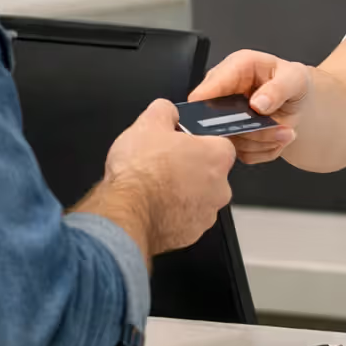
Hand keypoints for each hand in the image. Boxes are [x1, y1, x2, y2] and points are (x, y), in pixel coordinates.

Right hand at [96, 99, 236, 255]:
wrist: (125, 212)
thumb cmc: (141, 172)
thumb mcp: (148, 122)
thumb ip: (165, 110)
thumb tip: (168, 110)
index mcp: (216, 158)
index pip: (220, 144)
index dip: (198, 141)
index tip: (182, 143)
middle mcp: (219, 189)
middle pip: (209, 173)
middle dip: (190, 169)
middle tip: (164, 164)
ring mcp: (206, 215)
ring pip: (197, 197)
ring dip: (181, 192)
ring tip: (154, 186)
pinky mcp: (189, 234)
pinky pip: (184, 218)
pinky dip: (171, 212)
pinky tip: (152, 204)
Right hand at [188, 50, 309, 164]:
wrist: (299, 101)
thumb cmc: (292, 82)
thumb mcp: (294, 78)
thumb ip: (278, 88)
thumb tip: (258, 103)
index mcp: (232, 70)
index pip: (205, 92)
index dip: (206, 109)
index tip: (230, 121)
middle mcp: (223, 95)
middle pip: (215, 124)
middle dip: (250, 131)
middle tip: (279, 128)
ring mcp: (225, 119)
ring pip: (233, 143)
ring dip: (262, 141)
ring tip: (285, 131)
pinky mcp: (234, 139)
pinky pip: (244, 154)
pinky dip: (265, 150)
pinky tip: (277, 137)